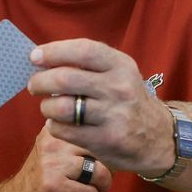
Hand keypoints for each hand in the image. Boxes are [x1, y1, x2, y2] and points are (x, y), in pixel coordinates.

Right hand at [0, 125, 110, 191]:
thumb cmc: (47, 175)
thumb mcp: (56, 147)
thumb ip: (78, 134)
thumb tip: (117, 131)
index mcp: (55, 127)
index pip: (95, 127)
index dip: (105, 145)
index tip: (99, 155)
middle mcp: (53, 141)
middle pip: (102, 149)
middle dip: (107, 166)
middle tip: (96, 176)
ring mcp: (52, 164)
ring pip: (101, 171)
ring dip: (102, 185)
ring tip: (90, 187)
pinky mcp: (54, 187)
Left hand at [28, 39, 175, 177]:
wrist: (158, 138)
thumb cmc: (126, 100)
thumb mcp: (118, 74)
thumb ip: (86, 65)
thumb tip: (41, 59)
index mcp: (121, 65)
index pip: (83, 51)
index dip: (54, 51)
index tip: (35, 56)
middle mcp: (119, 88)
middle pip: (65, 79)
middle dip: (40, 81)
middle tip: (34, 85)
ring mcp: (114, 115)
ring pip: (61, 107)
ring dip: (46, 106)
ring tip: (50, 107)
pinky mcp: (106, 140)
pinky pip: (64, 130)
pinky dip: (54, 125)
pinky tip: (60, 124)